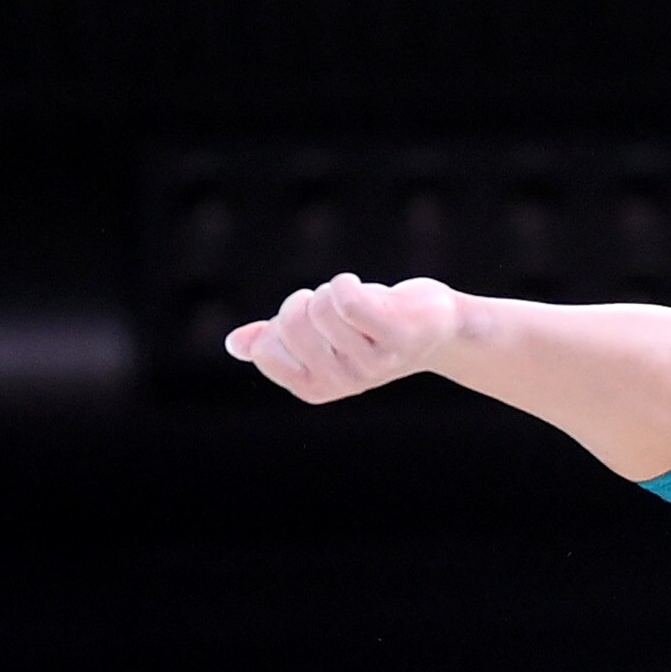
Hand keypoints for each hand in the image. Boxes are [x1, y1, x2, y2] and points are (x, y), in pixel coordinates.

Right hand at [223, 274, 460, 403]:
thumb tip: (235, 345)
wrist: (435, 329)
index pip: (267, 350)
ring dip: (334, 291)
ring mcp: (371, 364)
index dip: (279, 322)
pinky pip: (350, 303)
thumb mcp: (319, 337)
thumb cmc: (371, 329)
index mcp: (315, 388)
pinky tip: (360, 288)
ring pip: (322, 308)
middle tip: (334, 308)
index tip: (307, 322)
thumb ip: (276, 341)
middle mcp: (342, 383)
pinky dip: (347, 283)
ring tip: (357, 303)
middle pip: (291, 324)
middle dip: (306, 301)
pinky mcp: (396, 338)